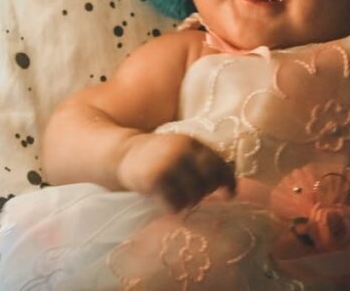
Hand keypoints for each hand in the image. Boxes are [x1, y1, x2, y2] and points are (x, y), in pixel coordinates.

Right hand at [116, 132, 234, 210]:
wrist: (119, 153)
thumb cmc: (154, 156)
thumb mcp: (178, 148)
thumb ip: (200, 160)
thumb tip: (228, 185)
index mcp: (191, 142)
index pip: (219, 164)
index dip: (228, 182)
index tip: (229, 195)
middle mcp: (182, 151)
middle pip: (209, 182)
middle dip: (205, 193)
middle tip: (193, 196)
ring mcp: (168, 165)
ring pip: (194, 196)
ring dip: (188, 202)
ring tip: (178, 199)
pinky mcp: (155, 179)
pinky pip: (175, 203)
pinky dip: (174, 207)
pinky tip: (168, 205)